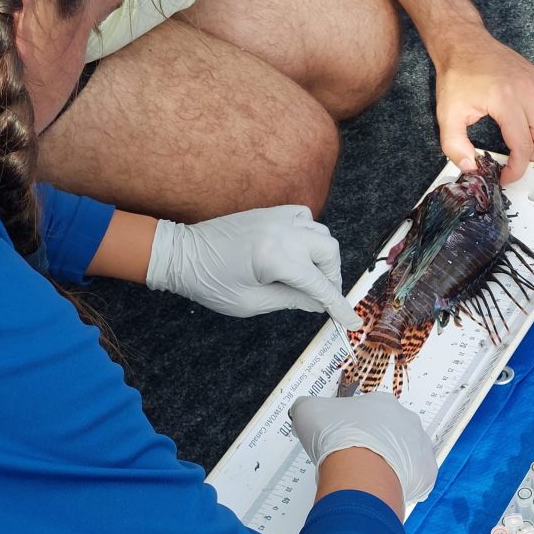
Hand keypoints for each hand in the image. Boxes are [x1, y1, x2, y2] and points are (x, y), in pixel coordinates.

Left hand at [145, 206, 360, 326]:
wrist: (181, 254)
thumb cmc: (210, 284)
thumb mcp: (251, 303)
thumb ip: (291, 300)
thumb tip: (318, 303)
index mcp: (274, 257)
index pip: (318, 284)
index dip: (337, 305)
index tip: (351, 322)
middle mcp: (280, 231)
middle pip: (328, 251)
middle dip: (331, 277)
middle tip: (321, 298)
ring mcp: (276, 217)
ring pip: (320, 232)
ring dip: (322, 257)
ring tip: (309, 277)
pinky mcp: (270, 212)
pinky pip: (305, 217)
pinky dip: (309, 234)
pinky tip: (299, 251)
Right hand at [289, 392, 438, 506]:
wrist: (359, 473)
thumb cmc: (340, 441)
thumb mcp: (308, 411)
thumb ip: (307, 406)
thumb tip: (303, 407)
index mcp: (382, 403)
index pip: (369, 411)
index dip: (353, 425)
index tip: (343, 436)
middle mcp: (405, 421)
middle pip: (390, 431)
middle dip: (374, 444)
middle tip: (355, 458)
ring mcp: (418, 446)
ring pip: (405, 454)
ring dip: (389, 463)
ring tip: (367, 476)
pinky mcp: (424, 472)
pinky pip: (414, 478)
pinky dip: (400, 484)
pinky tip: (382, 488)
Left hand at [435, 28, 533, 184]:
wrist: (464, 43)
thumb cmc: (457, 75)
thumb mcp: (447, 114)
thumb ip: (455, 146)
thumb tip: (470, 167)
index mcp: (505, 99)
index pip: (524, 145)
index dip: (517, 169)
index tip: (507, 176)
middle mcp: (528, 90)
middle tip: (516, 160)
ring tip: (529, 146)